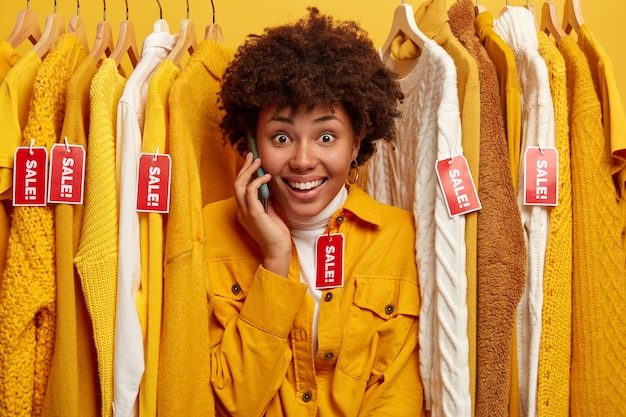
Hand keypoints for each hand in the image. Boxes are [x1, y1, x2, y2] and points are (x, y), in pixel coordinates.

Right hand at [234, 152, 291, 276]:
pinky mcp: (253, 214)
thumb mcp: (270, 213)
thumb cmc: (276, 234)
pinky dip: (257, 181)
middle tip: (253, 156)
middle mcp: (241, 210)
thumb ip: (265, 201)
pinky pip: (250, 192)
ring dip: (248, 171)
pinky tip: (266, 177)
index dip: (245, 173)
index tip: (253, 162)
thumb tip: (267, 187)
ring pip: (239, 185)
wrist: (277, 250)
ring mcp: (245, 212)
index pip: (240, 188)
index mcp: (244, 211)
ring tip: (258, 162)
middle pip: (237, 183)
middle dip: (244, 168)